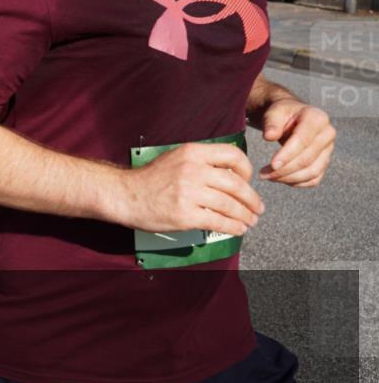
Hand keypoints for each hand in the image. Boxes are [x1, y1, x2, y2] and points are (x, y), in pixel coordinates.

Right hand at [112, 143, 263, 236]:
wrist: (125, 194)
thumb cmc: (151, 179)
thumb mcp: (176, 158)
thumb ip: (201, 162)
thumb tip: (232, 175)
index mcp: (192, 152)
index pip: (232, 155)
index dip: (246, 170)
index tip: (248, 181)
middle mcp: (193, 170)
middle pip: (236, 185)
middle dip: (252, 200)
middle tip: (258, 208)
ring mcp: (189, 193)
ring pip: (230, 205)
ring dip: (245, 216)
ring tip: (250, 221)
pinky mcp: (185, 215)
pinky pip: (218, 222)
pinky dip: (233, 227)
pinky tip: (237, 229)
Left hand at [258, 99, 335, 186]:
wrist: (292, 117)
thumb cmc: (282, 114)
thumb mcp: (274, 112)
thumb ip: (272, 123)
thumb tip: (269, 137)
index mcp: (317, 118)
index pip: (303, 140)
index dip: (287, 155)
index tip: (271, 165)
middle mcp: (327, 134)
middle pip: (307, 159)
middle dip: (284, 170)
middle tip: (263, 174)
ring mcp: (328, 149)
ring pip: (312, 172)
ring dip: (289, 178)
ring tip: (268, 177)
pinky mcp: (324, 161)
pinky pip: (314, 179)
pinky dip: (297, 183)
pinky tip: (280, 179)